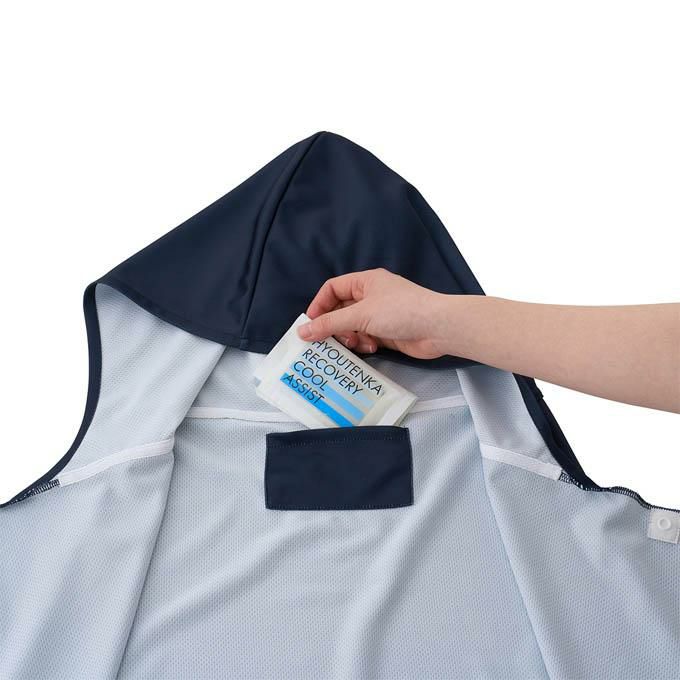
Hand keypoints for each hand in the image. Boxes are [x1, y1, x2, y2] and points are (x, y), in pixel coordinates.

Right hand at [297, 269, 450, 358]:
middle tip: (329, 341)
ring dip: (351, 338)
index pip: (333, 289)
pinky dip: (365, 344)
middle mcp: (372, 296)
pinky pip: (366, 338)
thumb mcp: (360, 315)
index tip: (310, 325)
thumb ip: (330, 324)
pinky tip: (372, 347)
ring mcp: (380, 315)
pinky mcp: (388, 332)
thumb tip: (303, 331)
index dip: (319, 306)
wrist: (438, 328)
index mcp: (365, 282)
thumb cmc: (402, 311)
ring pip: (353, 327)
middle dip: (335, 326)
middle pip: (341, 311)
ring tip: (357, 343)